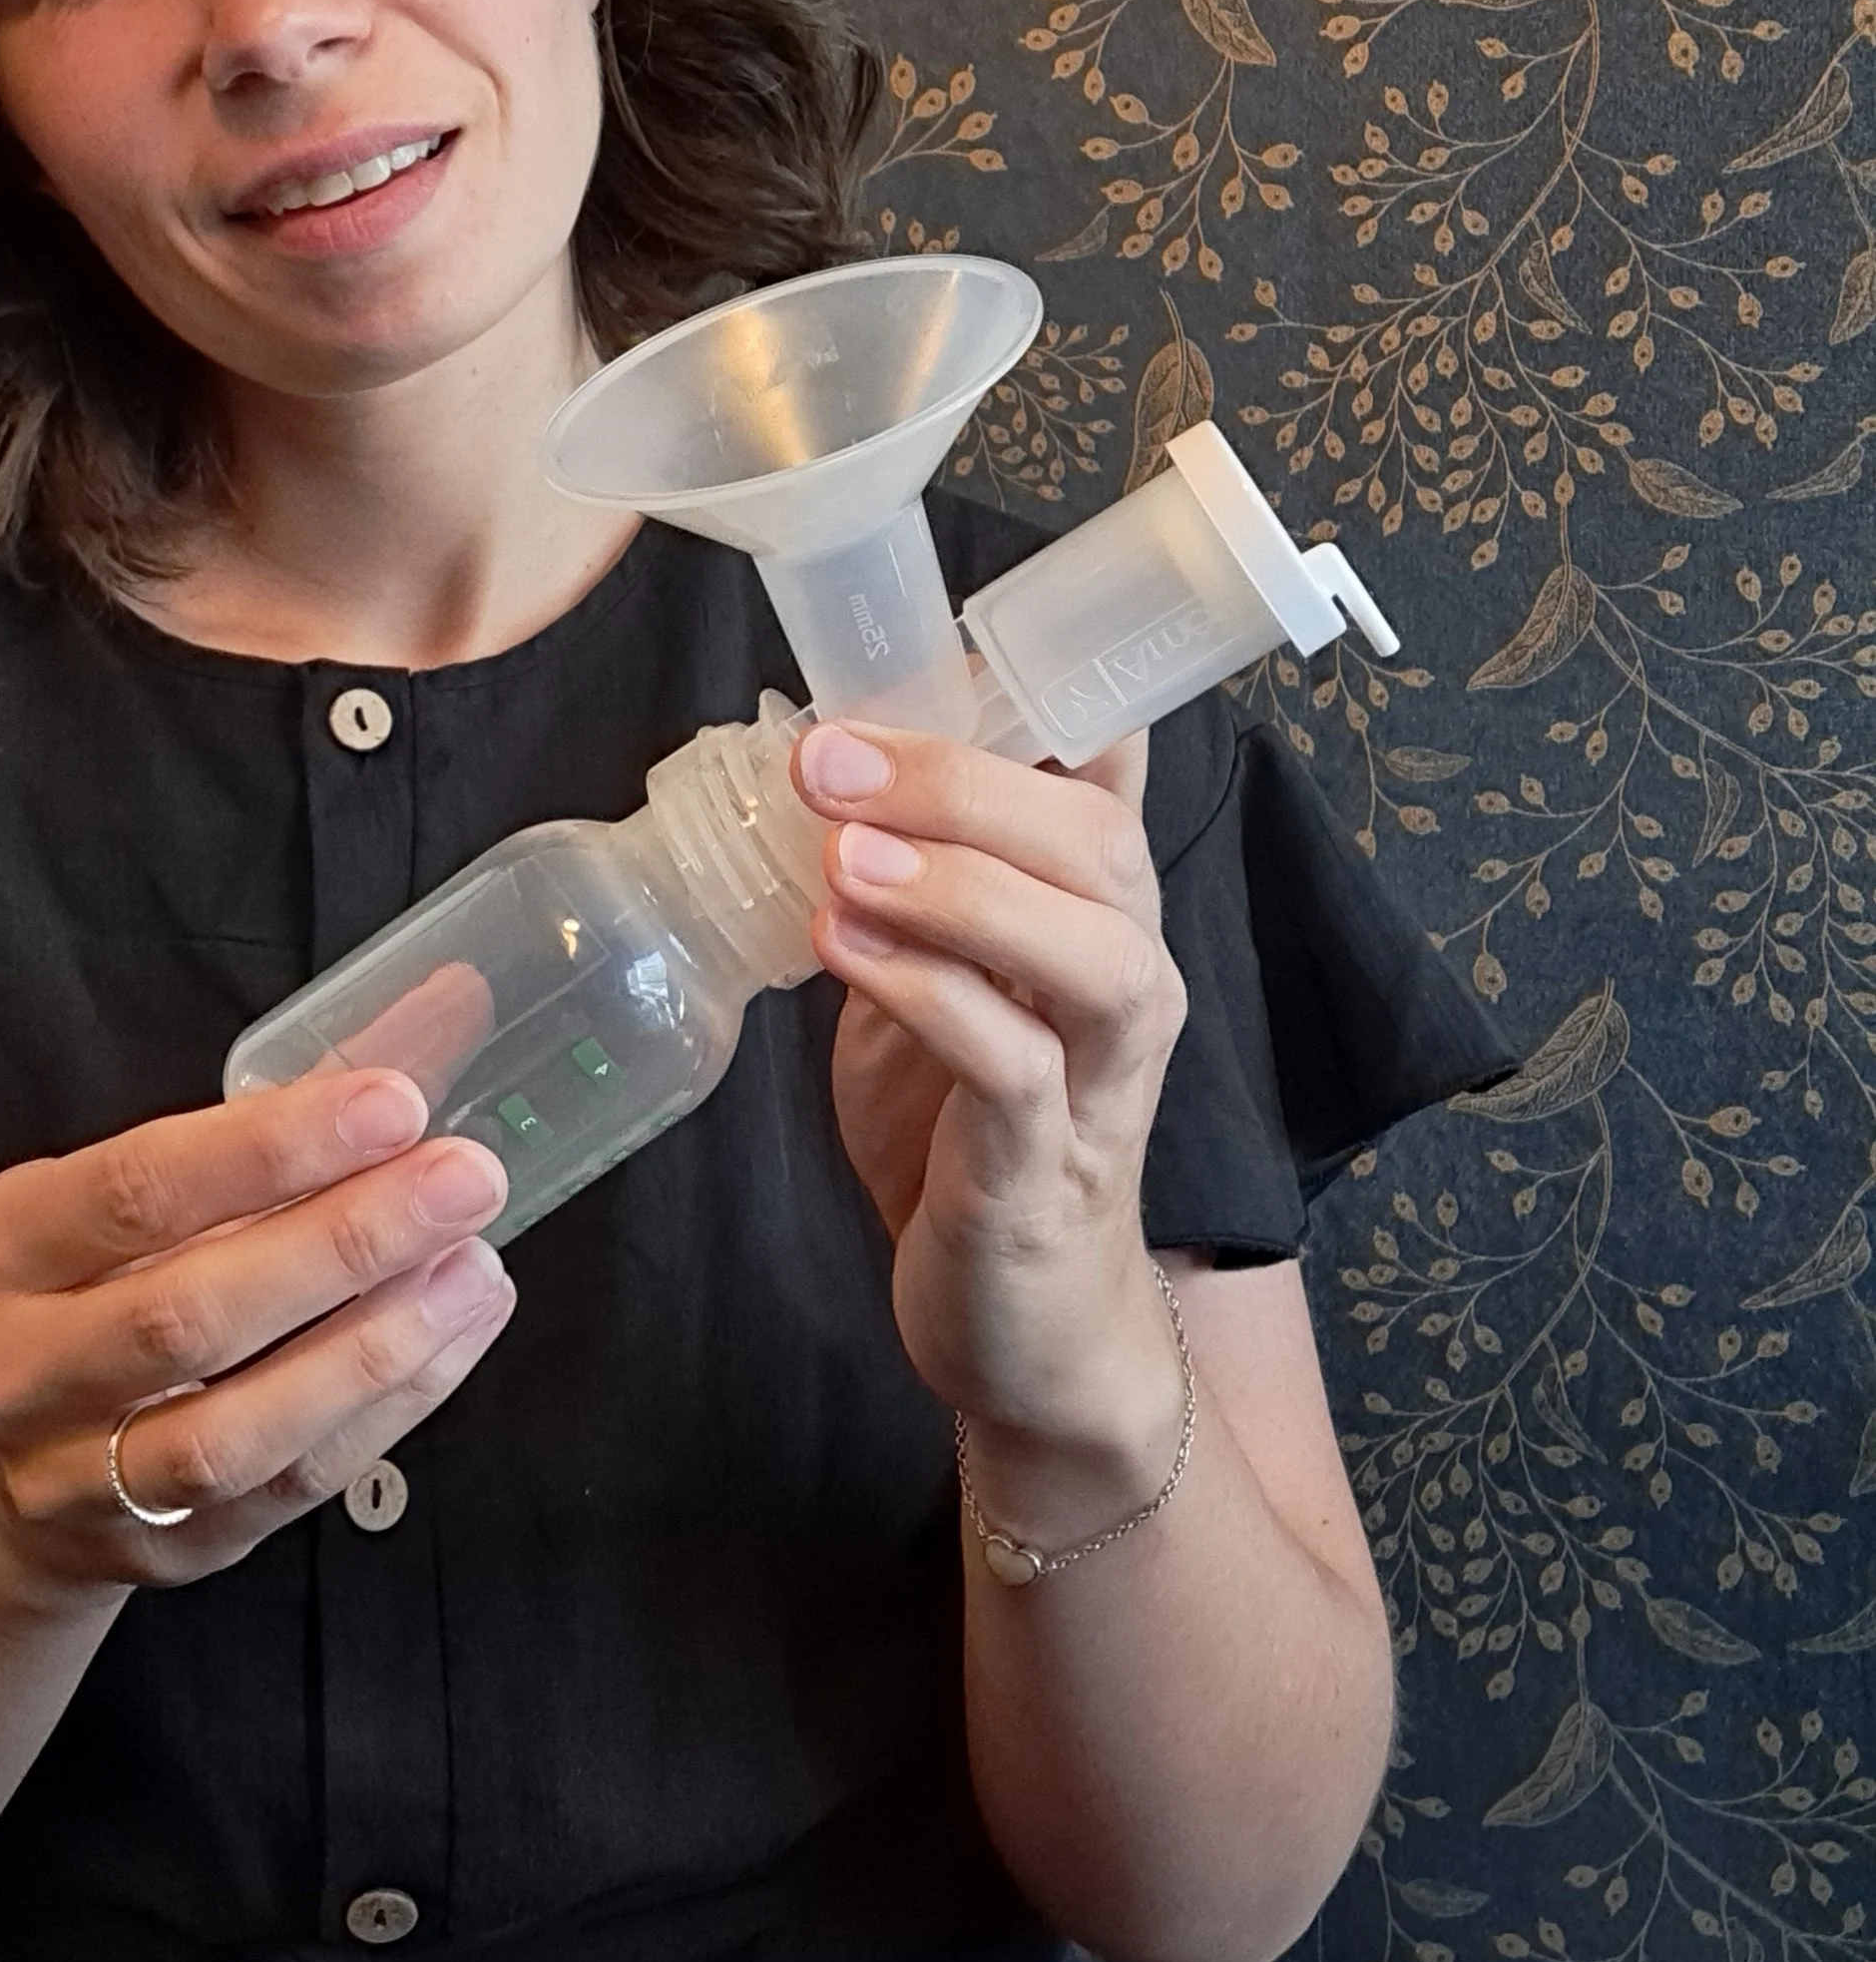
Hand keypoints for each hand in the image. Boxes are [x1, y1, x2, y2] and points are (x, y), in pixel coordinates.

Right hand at [0, 1071, 513, 1593]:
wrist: (12, 1474)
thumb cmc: (106, 1283)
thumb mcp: (144, 1189)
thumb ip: (288, 1111)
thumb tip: (454, 1000)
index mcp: (5, 1244)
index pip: (136, 1190)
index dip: (270, 1148)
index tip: (395, 1101)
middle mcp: (20, 1369)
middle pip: (186, 1315)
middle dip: (344, 1242)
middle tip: (465, 1178)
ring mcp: (80, 1479)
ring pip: (233, 1431)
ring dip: (375, 1347)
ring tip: (478, 1270)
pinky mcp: (163, 1552)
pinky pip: (286, 1487)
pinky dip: (386, 1411)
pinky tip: (456, 1336)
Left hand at [792, 719, 1186, 1481]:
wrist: (1023, 1329)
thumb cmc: (973, 1138)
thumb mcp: (946, 976)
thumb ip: (917, 876)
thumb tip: (833, 748)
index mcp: (1100, 914)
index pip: (1112, 773)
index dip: (1064, 689)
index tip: (949, 632)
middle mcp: (1128, 980)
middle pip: (1097, 846)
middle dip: (963, 786)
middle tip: (833, 759)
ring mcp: (1102, 1079)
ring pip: (1087, 949)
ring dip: (963, 888)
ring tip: (844, 857)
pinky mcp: (1046, 1170)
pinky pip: (1014, 1067)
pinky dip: (932, 998)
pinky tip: (844, 956)